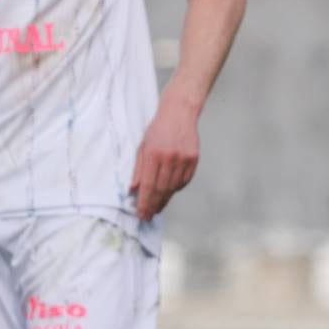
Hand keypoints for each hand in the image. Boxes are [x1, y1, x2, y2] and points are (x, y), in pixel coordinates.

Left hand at [132, 100, 200, 219]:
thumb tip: (134, 190)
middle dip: (154, 205)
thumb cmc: (158, 129)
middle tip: (148, 215)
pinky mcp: (194, 159)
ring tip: (158, 207)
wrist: (179, 112)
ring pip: (174, 187)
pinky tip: (169, 192)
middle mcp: (170, 158)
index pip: (148, 185)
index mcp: (154, 154)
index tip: (142, 214)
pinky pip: (184, 181)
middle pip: (162, 189)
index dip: (145, 202)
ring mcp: (184, 159)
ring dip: (165, 199)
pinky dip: (176, 188)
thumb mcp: (142, 146)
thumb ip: (139, 169)